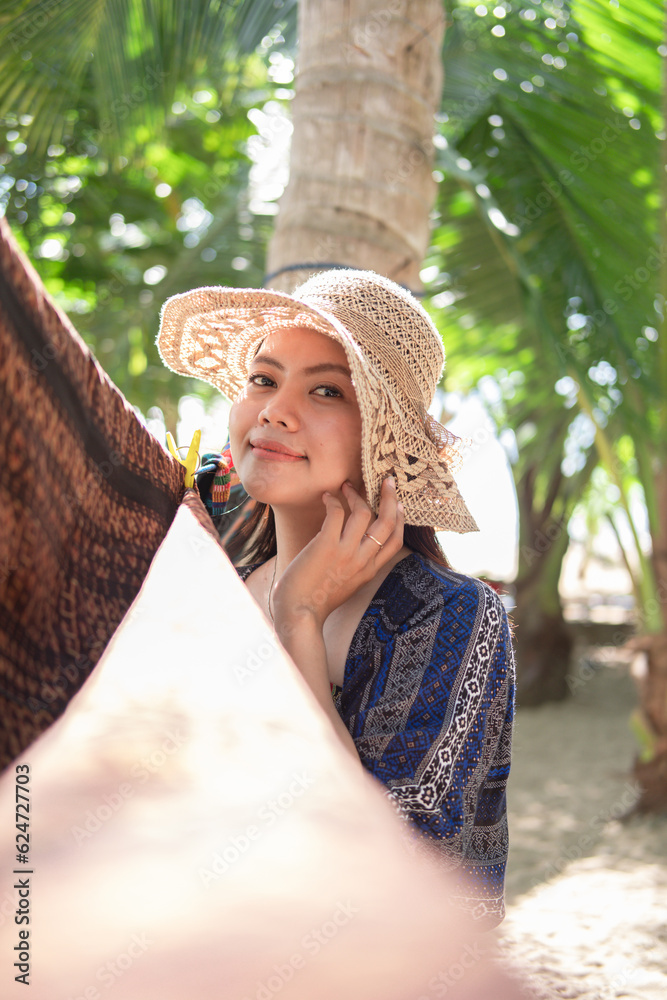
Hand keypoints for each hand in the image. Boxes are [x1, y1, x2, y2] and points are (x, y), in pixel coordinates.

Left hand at [272, 476, 404, 631]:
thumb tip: (349, 545)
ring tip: (346, 486)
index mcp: (369, 571)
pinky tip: (326, 498)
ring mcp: (346, 553)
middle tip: (387, 481)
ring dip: (355, 494)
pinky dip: (333, 501)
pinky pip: (337, 514)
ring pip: (364, 513)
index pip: (396, 541)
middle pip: (387, 522)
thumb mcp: (345, 586)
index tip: (398, 503)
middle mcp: (362, 561)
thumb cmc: (314, 601)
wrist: (298, 616)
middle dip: (390, 498)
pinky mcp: (326, 546)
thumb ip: (353, 567)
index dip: (400, 519)